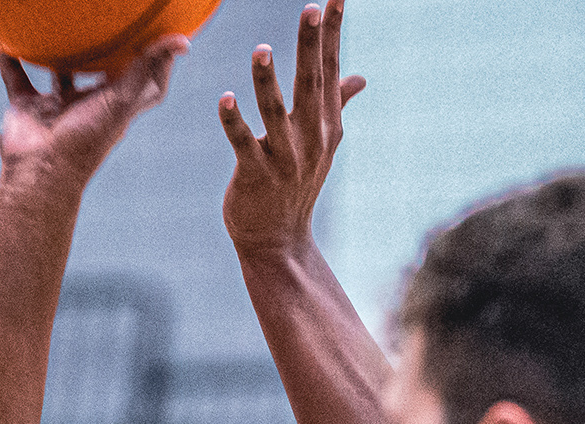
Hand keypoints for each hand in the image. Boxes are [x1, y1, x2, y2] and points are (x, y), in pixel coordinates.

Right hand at [0, 35, 189, 190]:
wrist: (41, 173)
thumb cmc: (85, 141)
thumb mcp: (121, 101)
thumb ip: (146, 69)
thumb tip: (182, 41)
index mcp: (113, 107)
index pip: (140, 81)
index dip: (153, 61)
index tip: (160, 34)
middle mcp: (86, 105)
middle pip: (99, 74)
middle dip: (104, 52)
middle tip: (107, 22)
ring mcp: (56, 107)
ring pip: (57, 73)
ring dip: (53, 52)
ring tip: (54, 22)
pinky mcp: (26, 108)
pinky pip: (16, 77)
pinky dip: (9, 59)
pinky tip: (2, 37)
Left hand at [219, 0, 366, 252]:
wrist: (278, 239)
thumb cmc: (295, 184)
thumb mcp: (322, 143)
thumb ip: (337, 104)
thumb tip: (360, 77)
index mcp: (324, 123)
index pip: (330, 70)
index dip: (332, 34)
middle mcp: (310, 137)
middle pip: (310, 84)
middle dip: (311, 46)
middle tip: (310, 9)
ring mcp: (285, 158)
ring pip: (275, 113)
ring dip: (267, 82)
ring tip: (261, 50)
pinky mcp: (256, 175)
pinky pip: (244, 144)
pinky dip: (234, 122)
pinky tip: (224, 98)